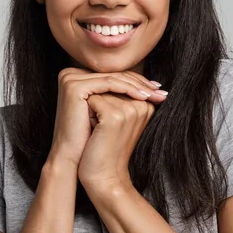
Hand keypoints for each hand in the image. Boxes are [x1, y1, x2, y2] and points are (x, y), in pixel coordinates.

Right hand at [47, 68, 166, 167]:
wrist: (73, 159)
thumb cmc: (92, 138)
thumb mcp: (109, 110)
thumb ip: (123, 93)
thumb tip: (156, 84)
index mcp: (76, 76)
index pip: (112, 75)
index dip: (136, 82)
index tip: (158, 90)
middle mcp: (70, 73)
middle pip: (113, 75)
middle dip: (140, 84)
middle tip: (161, 91)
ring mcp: (70, 78)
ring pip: (112, 78)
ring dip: (137, 86)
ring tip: (155, 95)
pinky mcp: (73, 86)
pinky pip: (107, 83)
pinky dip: (128, 88)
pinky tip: (143, 97)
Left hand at [77, 92, 157, 191]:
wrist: (104, 177)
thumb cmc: (107, 148)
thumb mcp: (116, 120)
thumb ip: (118, 97)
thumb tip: (108, 76)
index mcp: (147, 105)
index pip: (120, 83)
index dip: (106, 98)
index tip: (108, 124)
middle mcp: (142, 105)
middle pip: (110, 84)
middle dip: (100, 100)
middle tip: (102, 128)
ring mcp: (129, 110)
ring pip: (100, 90)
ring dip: (93, 107)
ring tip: (100, 130)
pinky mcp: (114, 116)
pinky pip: (92, 100)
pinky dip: (87, 112)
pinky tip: (95, 131)